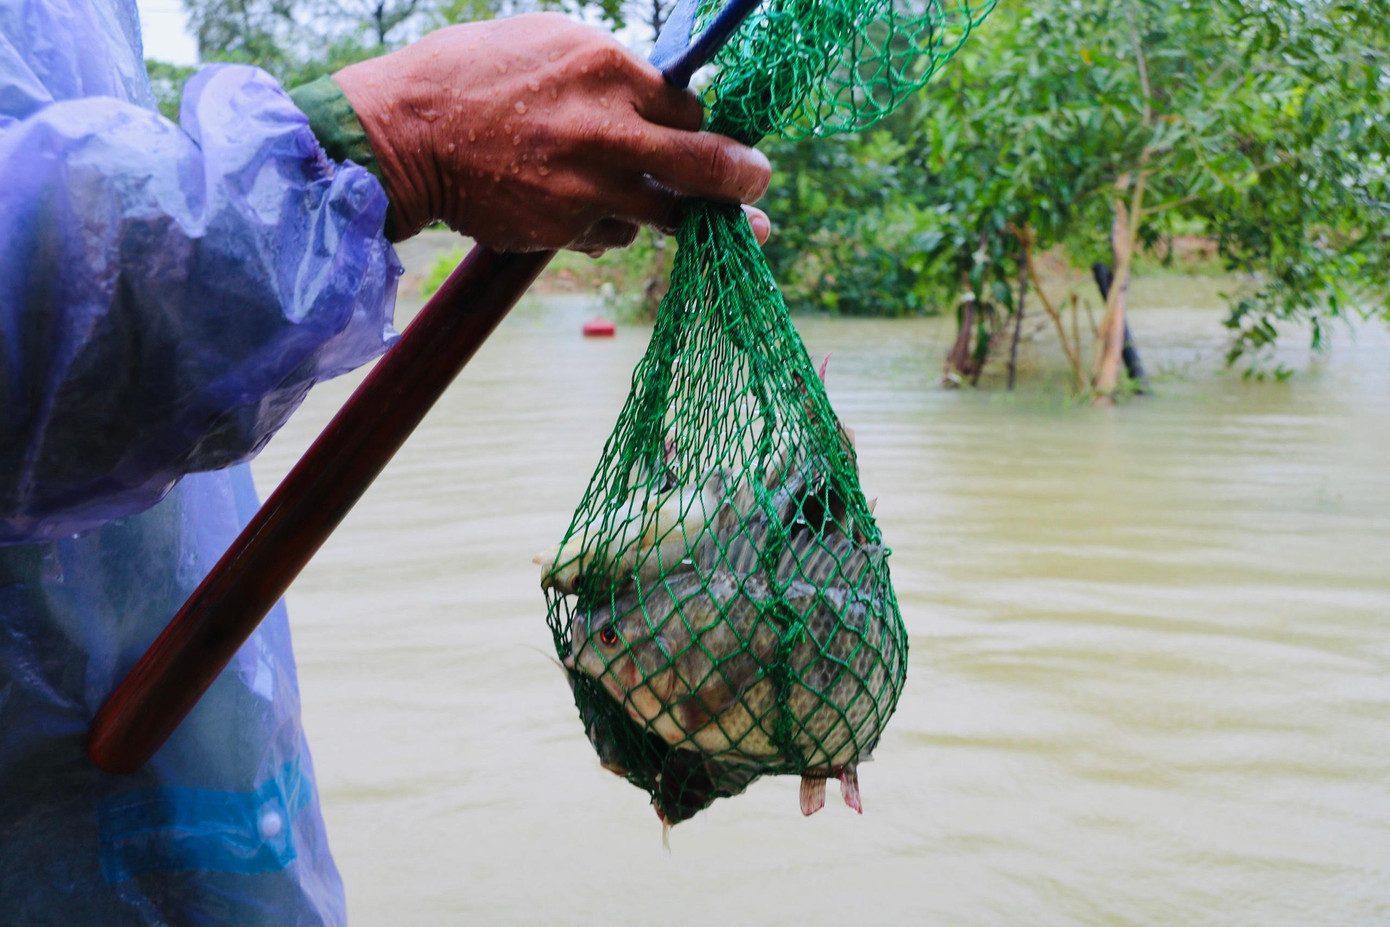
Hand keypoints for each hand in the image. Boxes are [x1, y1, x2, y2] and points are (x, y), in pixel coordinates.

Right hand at [335, 14, 771, 251]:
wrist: (402, 137)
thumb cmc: (471, 78)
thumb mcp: (547, 43)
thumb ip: (611, 71)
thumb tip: (667, 92)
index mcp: (606, 70)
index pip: (688, 103)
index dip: (701, 120)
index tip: (710, 129)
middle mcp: (606, 131)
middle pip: (707, 164)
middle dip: (746, 178)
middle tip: (761, 183)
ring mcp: (587, 188)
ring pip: (665, 213)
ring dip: (683, 215)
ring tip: (713, 220)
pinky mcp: (564, 230)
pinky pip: (612, 234)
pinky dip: (611, 225)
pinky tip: (584, 207)